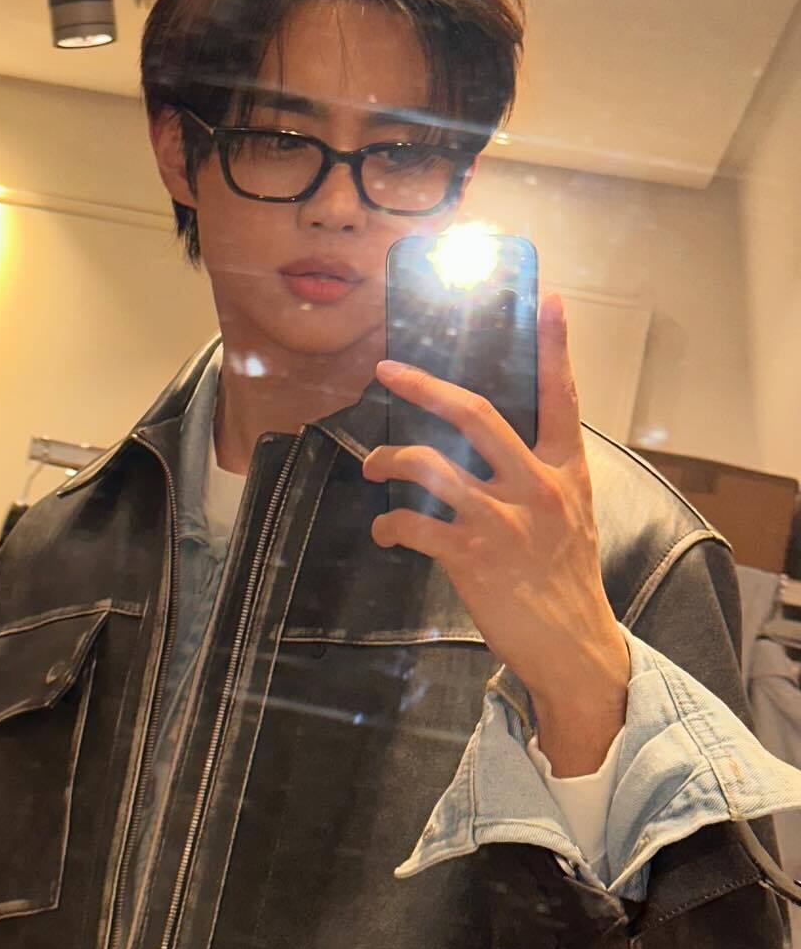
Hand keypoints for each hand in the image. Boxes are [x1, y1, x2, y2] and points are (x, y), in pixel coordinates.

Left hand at [361, 292, 628, 774]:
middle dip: (424, 387)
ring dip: (389, 461)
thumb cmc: (565, 581)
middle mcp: (538, 488)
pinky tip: (386, 531)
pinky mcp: (473, 556)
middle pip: (476, 415)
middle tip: (388, 371)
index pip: (564, 399)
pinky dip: (390, 524)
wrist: (574, 646)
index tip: (550, 302)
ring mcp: (504, 521)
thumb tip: (501, 451)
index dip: (556, 349)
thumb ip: (542, 477)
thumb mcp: (573, 518)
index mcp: (567, 473)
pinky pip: (414, 523)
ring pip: (430, 465)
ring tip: (373, 467)